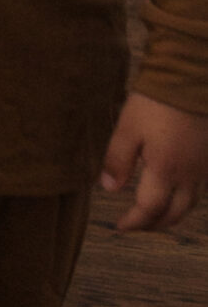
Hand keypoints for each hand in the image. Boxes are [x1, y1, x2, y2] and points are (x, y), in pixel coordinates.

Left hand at [100, 92, 207, 231]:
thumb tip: (109, 188)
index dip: (134, 221)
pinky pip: (197, 191)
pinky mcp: (207, 158)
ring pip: (189, 205)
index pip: (150, 209)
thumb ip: (117, 160)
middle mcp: (188, 176)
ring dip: (170, 216)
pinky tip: (171, 193)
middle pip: (174, 215)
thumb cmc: (154, 102)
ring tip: (152, 214)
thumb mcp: (127, 128)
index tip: (119, 226)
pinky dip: (182, 201)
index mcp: (165, 170)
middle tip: (135, 225)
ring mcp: (201, 168)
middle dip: (153, 225)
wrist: (188, 80)